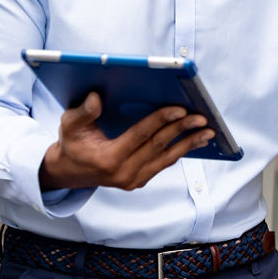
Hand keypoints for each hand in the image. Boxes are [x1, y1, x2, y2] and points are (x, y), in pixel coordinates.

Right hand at [38, 92, 213, 190]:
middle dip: (182, 130)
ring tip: (208, 132)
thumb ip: (83, 112)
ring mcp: (133, 180)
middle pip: (159, 146)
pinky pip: (163, 164)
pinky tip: (195, 140)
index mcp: (109, 158)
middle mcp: (124, 173)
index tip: (180, 109)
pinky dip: (180, 151)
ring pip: (167, 159)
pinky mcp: (139, 181)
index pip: (141, 136)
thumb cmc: (71, 145)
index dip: (161, 120)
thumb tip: (96, 97)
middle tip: (201, 118)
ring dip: (189, 143)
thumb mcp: (69, 126)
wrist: (69, 172)